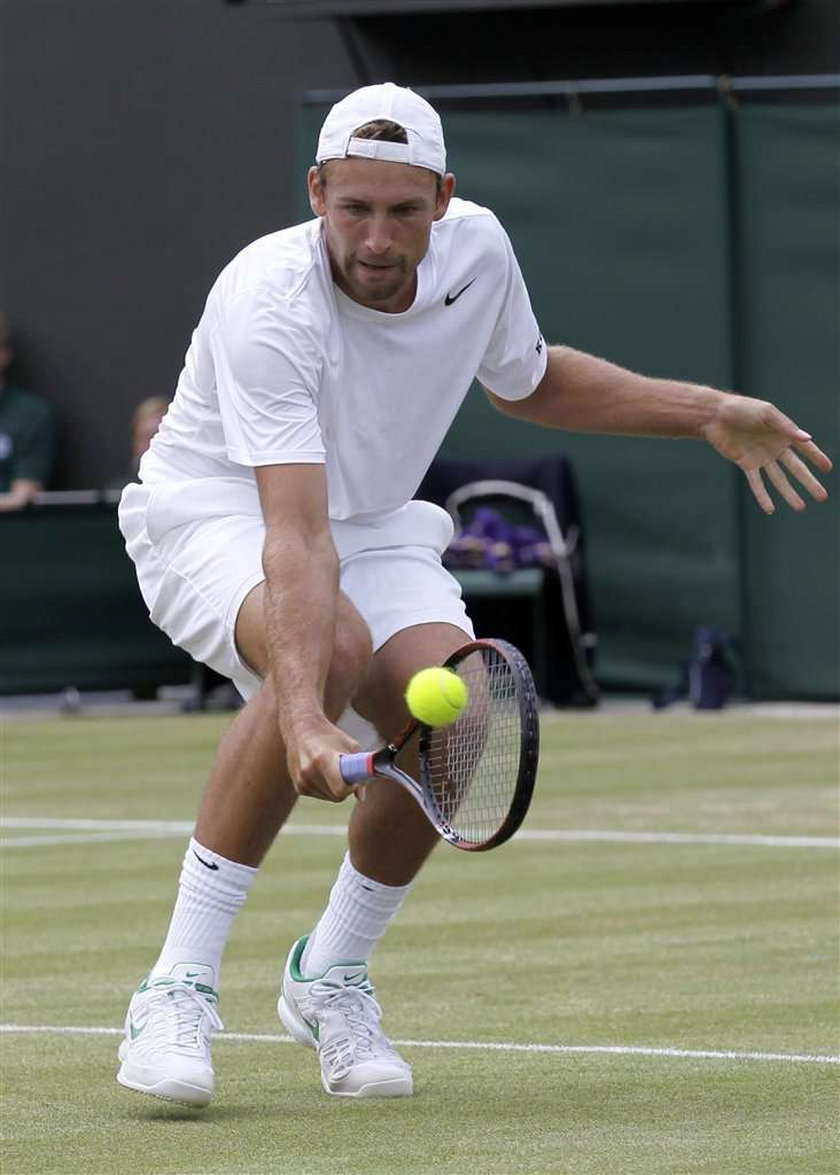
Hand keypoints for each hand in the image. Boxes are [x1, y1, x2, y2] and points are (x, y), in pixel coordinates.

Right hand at [285, 716, 359, 802]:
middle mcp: (309, 772)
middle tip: (347, 773)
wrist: (301, 729)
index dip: (352, 787)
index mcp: (323, 759)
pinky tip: (322, 771)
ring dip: (335, 788)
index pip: (340, 789)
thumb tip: (361, 797)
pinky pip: (319, 795)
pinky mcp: (298, 787)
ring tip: (333, 768)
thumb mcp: (350, 746)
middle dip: (346, 788)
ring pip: (329, 797)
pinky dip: (325, 787)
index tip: (356, 779)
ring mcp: (301, 781)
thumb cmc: (330, 736)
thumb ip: (359, 770)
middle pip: (336, 796)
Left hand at [703, 395, 832, 513]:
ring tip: (801, 508)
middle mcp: (775, 448)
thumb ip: (786, 427)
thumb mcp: (767, 413)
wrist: (715, 415)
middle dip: (808, 482)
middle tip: (822, 497)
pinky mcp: (746, 464)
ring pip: (778, 479)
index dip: (816, 458)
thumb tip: (807, 439)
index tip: (827, 469)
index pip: (804, 448)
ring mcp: (761, 457)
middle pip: (795, 469)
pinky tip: (770, 509)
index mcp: (783, 433)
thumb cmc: (742, 409)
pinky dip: (763, 496)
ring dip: (789, 494)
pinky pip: (756, 483)